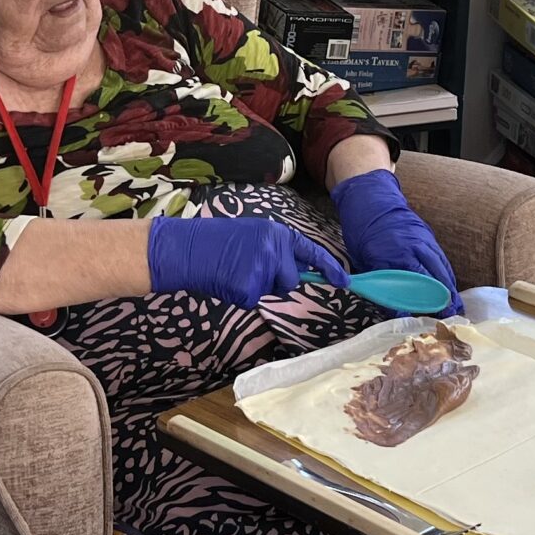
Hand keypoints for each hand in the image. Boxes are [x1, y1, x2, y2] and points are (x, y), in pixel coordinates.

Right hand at [145, 215, 345, 308]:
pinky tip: (227, 281)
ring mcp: (263, 268)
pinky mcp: (249, 287)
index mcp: (278, 234)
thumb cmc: (219, 243)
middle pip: (291, 280)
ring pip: (273, 291)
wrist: (190, 248)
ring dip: (258, 288)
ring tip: (235, 272)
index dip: (330, 268)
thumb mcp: (255, 237)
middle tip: (249, 270)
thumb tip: (300, 270)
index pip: (312, 252)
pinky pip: (253, 300)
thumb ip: (278, 251)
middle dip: (276, 282)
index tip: (345, 282)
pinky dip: (240, 296)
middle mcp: (275, 249)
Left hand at [331, 169, 463, 316]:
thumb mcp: (366, 261)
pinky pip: (441, 258)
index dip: (428, 301)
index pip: (419, 282)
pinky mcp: (429, 237)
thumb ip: (381, 285)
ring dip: (449, 286)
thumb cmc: (363, 232)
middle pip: (437, 276)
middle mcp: (418, 246)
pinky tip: (448, 285)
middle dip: (446, 296)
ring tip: (455, 305)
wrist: (371, 200)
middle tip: (452, 314)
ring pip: (443, 267)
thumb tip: (397, 311)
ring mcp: (426, 240)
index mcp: (400, 253)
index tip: (434, 315)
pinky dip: (446, 273)